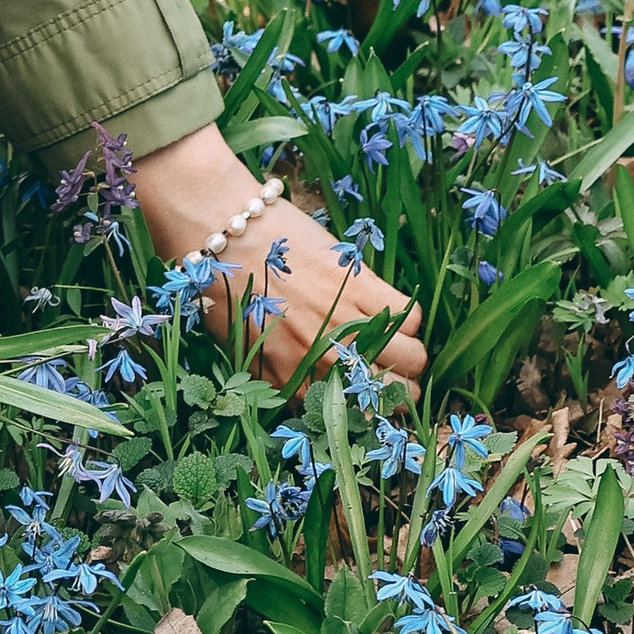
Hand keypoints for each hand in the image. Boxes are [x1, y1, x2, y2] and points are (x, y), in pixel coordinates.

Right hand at [131, 128, 424, 390]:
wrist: (219, 235)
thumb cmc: (274, 231)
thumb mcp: (332, 253)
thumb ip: (362, 288)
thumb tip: (382, 315)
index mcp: (360, 291)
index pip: (414, 325)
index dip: (408, 327)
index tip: (398, 329)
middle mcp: (344, 327)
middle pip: (409, 365)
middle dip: (408, 366)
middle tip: (396, 365)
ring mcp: (314, 355)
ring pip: (375, 394)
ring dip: (380, 391)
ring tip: (370, 386)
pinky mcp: (282, 374)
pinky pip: (323, 402)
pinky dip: (327, 397)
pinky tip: (323, 384)